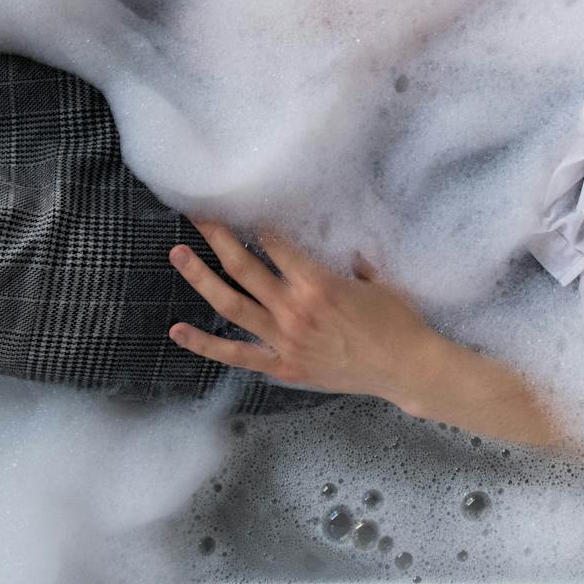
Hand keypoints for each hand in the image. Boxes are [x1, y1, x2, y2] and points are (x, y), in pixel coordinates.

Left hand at [166, 218, 444, 405]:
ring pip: (231, 305)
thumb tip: (345, 256)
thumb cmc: (399, 321)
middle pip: (244, 267)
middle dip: (217, 237)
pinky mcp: (283, 366)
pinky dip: (205, 344)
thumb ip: (354, 267)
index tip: (245, 215)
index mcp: (318, 283)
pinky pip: (237, 354)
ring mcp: (284, 340)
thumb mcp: (380, 282)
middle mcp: (293, 309)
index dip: (259, 229)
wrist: (406, 368)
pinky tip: (178, 330)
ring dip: (201, 277)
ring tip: (177, 254)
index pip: (276, 247)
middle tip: (197, 216)